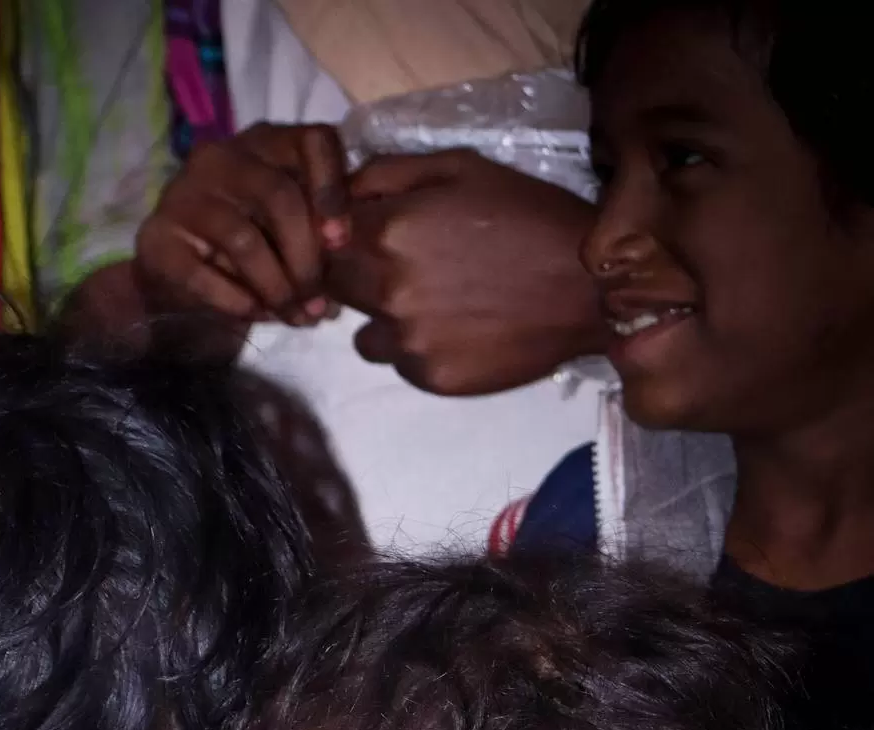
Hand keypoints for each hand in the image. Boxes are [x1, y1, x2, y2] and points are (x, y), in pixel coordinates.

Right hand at [134, 123, 348, 333]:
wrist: (175, 277)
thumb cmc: (246, 251)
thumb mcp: (288, 233)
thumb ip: (317, 239)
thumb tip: (345, 282)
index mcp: (265, 142)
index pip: (313, 140)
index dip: (334, 191)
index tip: (341, 244)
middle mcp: (222, 156)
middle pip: (279, 196)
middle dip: (306, 259)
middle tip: (319, 304)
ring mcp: (184, 194)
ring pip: (245, 240)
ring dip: (277, 288)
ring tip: (295, 318)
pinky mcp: (157, 238)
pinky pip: (205, 274)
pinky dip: (239, 302)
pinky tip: (255, 315)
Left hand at [327, 150, 603, 396]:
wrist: (589, 285)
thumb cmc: (527, 214)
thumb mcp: (460, 167)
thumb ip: (387, 174)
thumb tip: (339, 192)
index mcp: (388, 231)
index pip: (326, 241)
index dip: (343, 239)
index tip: (368, 239)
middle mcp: (388, 289)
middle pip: (337, 292)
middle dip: (359, 280)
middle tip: (405, 272)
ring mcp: (408, 340)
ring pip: (364, 337)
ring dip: (385, 322)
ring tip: (434, 305)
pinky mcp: (430, 376)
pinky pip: (401, 364)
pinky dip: (418, 349)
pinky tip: (457, 330)